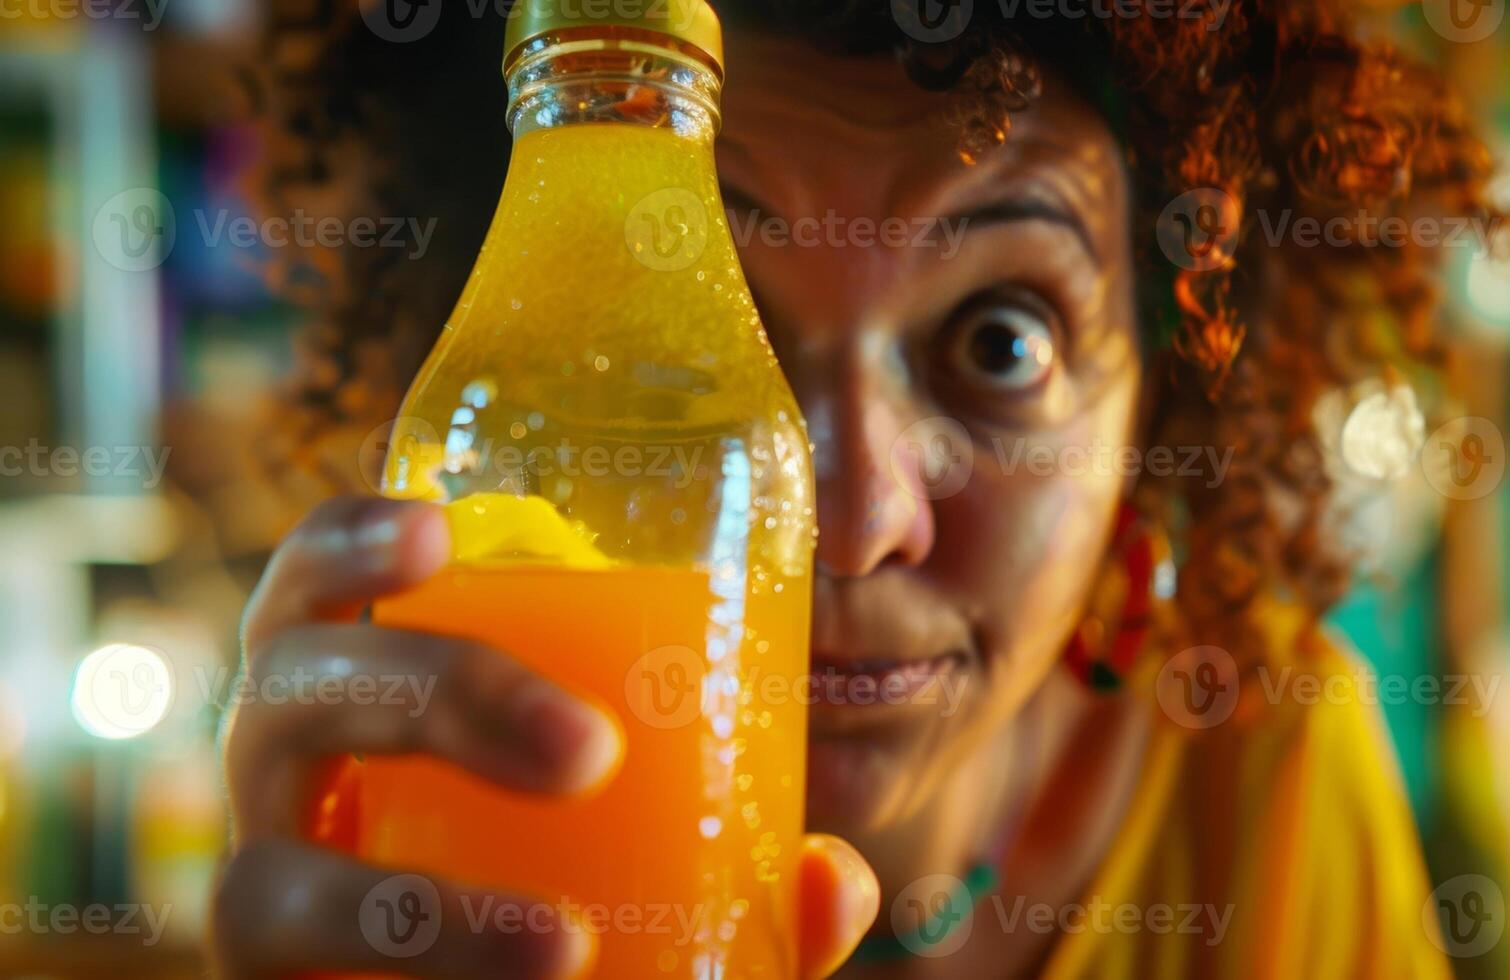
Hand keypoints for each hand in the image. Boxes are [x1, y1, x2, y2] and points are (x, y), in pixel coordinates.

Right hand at [210, 496, 877, 977]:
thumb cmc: (562, 892)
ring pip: (261, 874)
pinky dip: (420, 971)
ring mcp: (264, 887)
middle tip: (590, 752)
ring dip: (423, 911)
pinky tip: (541, 975)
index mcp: (368, 695)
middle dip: (444, 694)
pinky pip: (287, 973)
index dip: (353, 543)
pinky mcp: (264, 979)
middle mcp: (292, 775)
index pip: (320, 587)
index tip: (442, 527)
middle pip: (296, 688)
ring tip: (568, 949)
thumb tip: (833, 881)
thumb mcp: (664, 858)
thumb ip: (742, 863)